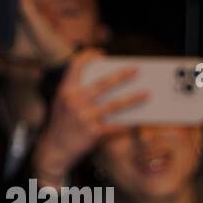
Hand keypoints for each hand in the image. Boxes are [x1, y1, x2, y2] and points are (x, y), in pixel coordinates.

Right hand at [32, 49, 145, 181]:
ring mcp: (84, 116)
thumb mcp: (63, 102)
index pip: (76, 65)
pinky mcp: (93, 132)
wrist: (55, 149)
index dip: (89, 56)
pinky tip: (139, 119)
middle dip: (122, 75)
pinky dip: (128, 123)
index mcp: (66, 90)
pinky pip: (116, 125)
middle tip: (137, 69)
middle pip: (103, 83)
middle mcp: (75, 100)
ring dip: (133, 98)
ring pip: (115, 104)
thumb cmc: (63, 123)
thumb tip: (105, 81)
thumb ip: (78, 90)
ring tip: (147, 93)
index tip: (102, 53)